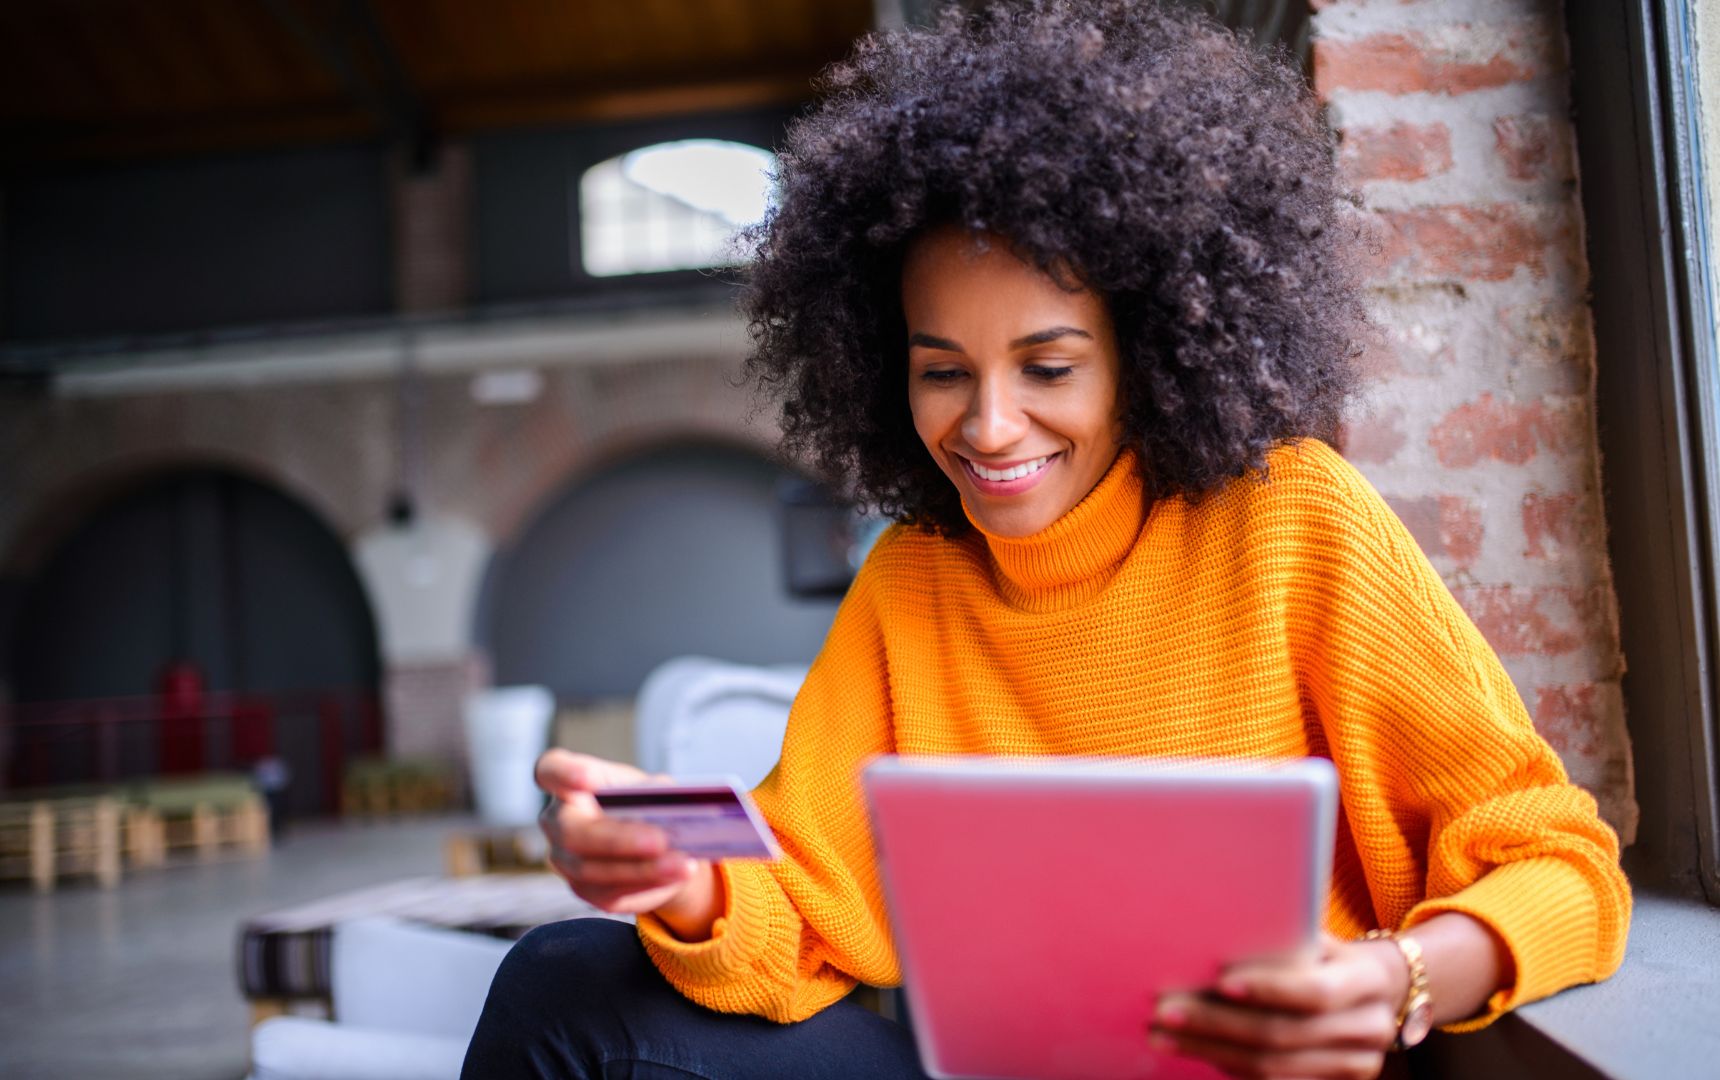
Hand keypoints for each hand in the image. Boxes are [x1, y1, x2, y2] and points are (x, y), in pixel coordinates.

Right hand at [535, 749, 703, 915]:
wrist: (652, 841)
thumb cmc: (644, 803)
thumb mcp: (651, 788)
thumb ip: (654, 794)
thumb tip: (670, 807)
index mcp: (567, 780)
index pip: (551, 771)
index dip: (565, 774)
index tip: (587, 778)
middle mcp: (556, 821)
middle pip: (573, 832)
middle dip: (618, 839)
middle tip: (660, 841)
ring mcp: (565, 859)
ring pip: (594, 871)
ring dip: (643, 869)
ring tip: (683, 865)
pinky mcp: (584, 890)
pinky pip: (611, 893)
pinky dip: (647, 885)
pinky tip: (676, 877)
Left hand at [1149, 934, 1406, 1079]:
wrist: (1377, 991)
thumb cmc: (1328, 953)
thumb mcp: (1317, 938)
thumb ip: (1282, 940)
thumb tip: (1212, 933)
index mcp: (1368, 982)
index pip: (1315, 991)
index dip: (1268, 988)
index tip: (1218, 981)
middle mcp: (1371, 1029)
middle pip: (1282, 1035)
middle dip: (1215, 1024)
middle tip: (1165, 1011)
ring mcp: (1356, 1066)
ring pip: (1272, 1067)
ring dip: (1209, 1051)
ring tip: (1164, 1035)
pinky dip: (1228, 1066)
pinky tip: (1194, 1049)